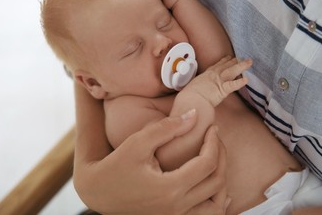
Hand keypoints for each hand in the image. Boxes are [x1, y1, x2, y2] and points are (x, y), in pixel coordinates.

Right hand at [73, 109, 228, 214]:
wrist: (98, 192)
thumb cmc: (115, 166)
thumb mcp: (138, 142)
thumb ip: (167, 128)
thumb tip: (194, 116)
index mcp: (170, 188)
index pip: (207, 164)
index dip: (214, 142)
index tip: (213, 128)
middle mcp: (177, 208)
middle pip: (217, 182)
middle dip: (221, 156)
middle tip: (215, 139)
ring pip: (217, 205)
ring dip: (223, 181)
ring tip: (218, 161)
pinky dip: (217, 204)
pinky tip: (218, 191)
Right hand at [187, 56, 251, 106]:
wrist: (190, 100)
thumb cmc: (188, 96)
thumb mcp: (191, 89)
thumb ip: (196, 89)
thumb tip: (195, 94)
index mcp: (205, 76)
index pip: (215, 67)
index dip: (222, 62)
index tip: (227, 58)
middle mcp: (213, 75)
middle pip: (225, 66)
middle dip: (233, 61)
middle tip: (240, 57)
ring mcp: (218, 81)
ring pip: (232, 71)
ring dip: (241, 66)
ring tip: (249, 62)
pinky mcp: (222, 89)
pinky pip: (233, 85)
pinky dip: (240, 82)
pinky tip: (247, 80)